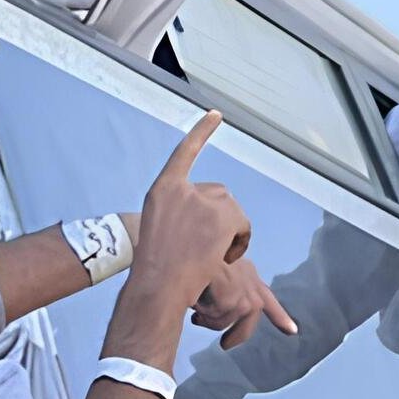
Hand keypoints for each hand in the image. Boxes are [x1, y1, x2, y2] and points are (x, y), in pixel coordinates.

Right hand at [130, 111, 253, 316]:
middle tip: (205, 248)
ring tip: (211, 257)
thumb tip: (209, 218)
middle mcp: (181, 189)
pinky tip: (225, 256)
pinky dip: (241, 240)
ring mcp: (201, 201)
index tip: (217, 114)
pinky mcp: (219, 217)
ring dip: (230, 234)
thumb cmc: (156, 265)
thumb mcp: (160, 227)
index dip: (202, 132)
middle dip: (220, 220)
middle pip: (218, 195)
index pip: (185, 152)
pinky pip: (242, 224)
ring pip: (232, 212)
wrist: (158, 284)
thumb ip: (181, 212)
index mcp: (162, 189)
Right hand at [191, 255, 297, 348]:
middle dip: (236, 336)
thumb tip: (209, 315)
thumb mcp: (214, 270)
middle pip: (248, 320)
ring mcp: (243, 293)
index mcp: (247, 273)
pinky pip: (213, 320)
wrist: (190, 243)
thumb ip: (221, 290)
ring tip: (194, 306)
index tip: (292, 331)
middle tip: (225, 345)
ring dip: (206, 318)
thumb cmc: (197, 255)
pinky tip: (193, 300)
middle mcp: (251, 282)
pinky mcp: (232, 301)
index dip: (280, 317)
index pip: (268, 299)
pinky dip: (201, 313)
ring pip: (224, 322)